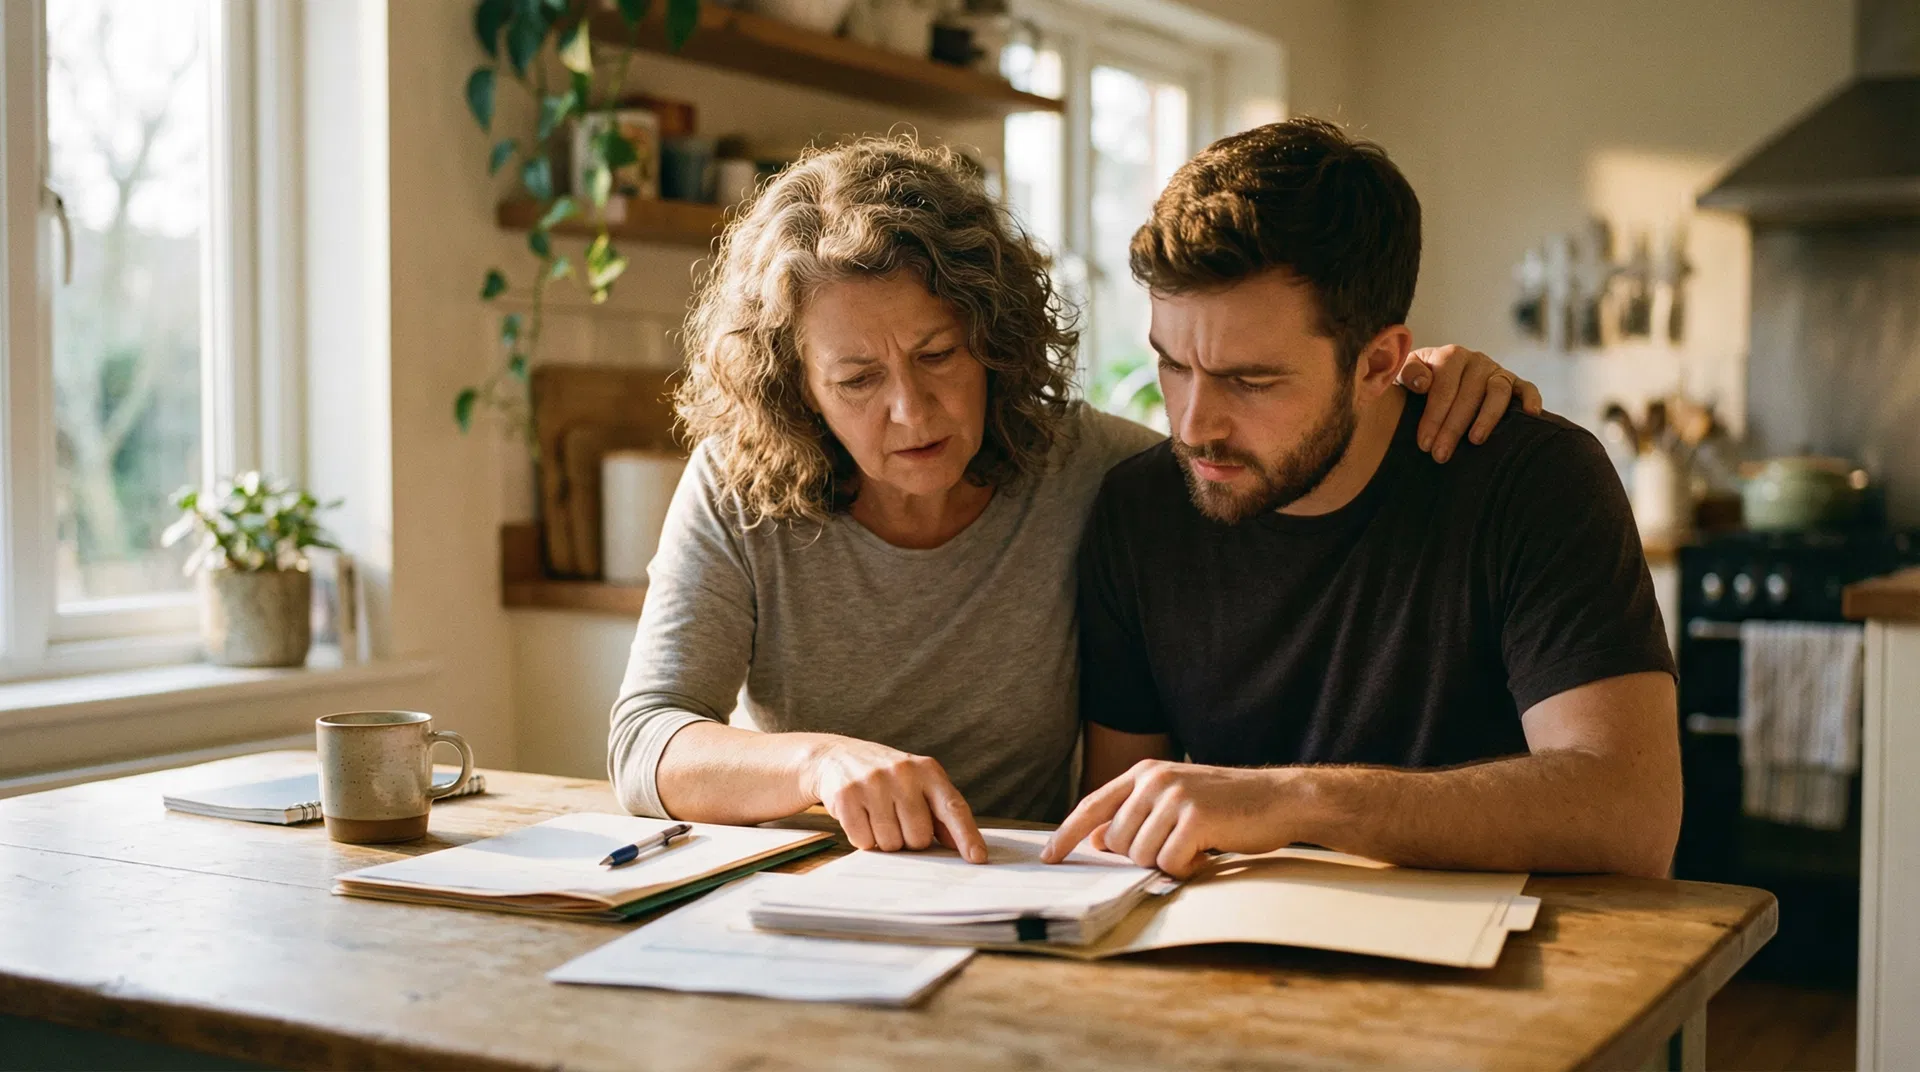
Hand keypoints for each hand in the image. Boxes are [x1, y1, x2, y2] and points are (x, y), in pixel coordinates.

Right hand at [800, 737, 987, 862]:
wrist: (837, 756)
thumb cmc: (887, 778)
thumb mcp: (918, 784)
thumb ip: (941, 814)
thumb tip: (965, 847)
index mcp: (927, 770)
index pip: (953, 807)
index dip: (967, 836)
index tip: (977, 858)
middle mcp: (903, 773)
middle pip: (919, 837)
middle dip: (909, 840)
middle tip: (898, 821)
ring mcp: (874, 783)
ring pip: (891, 843)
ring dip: (885, 840)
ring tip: (877, 817)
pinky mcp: (847, 795)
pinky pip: (863, 840)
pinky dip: (863, 838)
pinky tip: (861, 817)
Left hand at [1040, 760, 1294, 877]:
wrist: (1279, 799)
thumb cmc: (1227, 805)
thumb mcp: (1175, 800)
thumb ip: (1135, 815)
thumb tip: (1095, 840)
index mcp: (1144, 774)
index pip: (1092, 805)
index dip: (1066, 833)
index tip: (1049, 856)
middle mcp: (1154, 781)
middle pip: (1116, 842)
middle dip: (1142, 855)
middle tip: (1177, 844)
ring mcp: (1174, 798)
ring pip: (1140, 856)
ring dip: (1168, 862)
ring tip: (1196, 844)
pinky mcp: (1194, 819)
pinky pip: (1170, 864)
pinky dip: (1188, 868)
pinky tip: (1208, 851)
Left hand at [1395, 344, 1543, 462]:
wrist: (1437, 380)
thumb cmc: (1419, 385)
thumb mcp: (1405, 377)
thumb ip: (1407, 374)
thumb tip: (1422, 383)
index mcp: (1449, 356)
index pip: (1443, 386)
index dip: (1433, 416)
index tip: (1424, 443)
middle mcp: (1476, 360)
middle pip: (1469, 393)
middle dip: (1453, 426)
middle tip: (1441, 454)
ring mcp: (1497, 371)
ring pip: (1498, 391)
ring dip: (1487, 417)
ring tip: (1475, 441)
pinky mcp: (1515, 383)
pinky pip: (1527, 388)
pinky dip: (1531, 399)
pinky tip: (1530, 415)